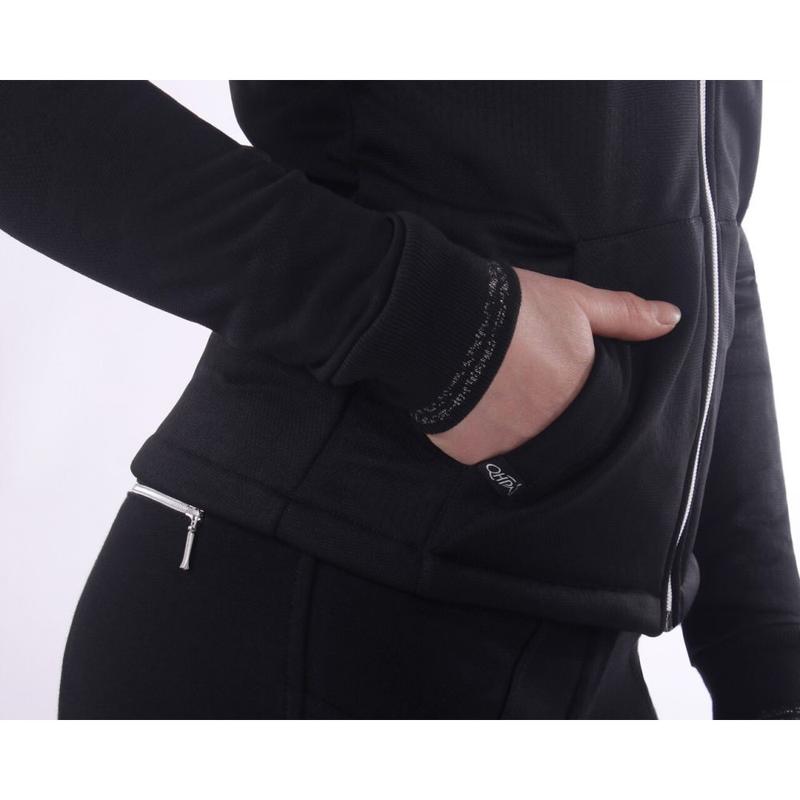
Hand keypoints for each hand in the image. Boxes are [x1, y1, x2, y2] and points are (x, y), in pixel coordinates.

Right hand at [427, 267, 681, 464]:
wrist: (447, 318)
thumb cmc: (516, 307)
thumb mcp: (575, 302)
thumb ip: (625, 315)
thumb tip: (673, 320)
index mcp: (579, 398)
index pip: (593, 419)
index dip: (577, 403)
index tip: (558, 387)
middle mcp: (549, 432)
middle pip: (555, 438)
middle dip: (544, 419)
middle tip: (523, 391)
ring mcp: (508, 447)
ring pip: (518, 450)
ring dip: (512, 431)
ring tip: (496, 398)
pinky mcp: (471, 452)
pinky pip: (480, 453)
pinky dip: (477, 436)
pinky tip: (470, 409)